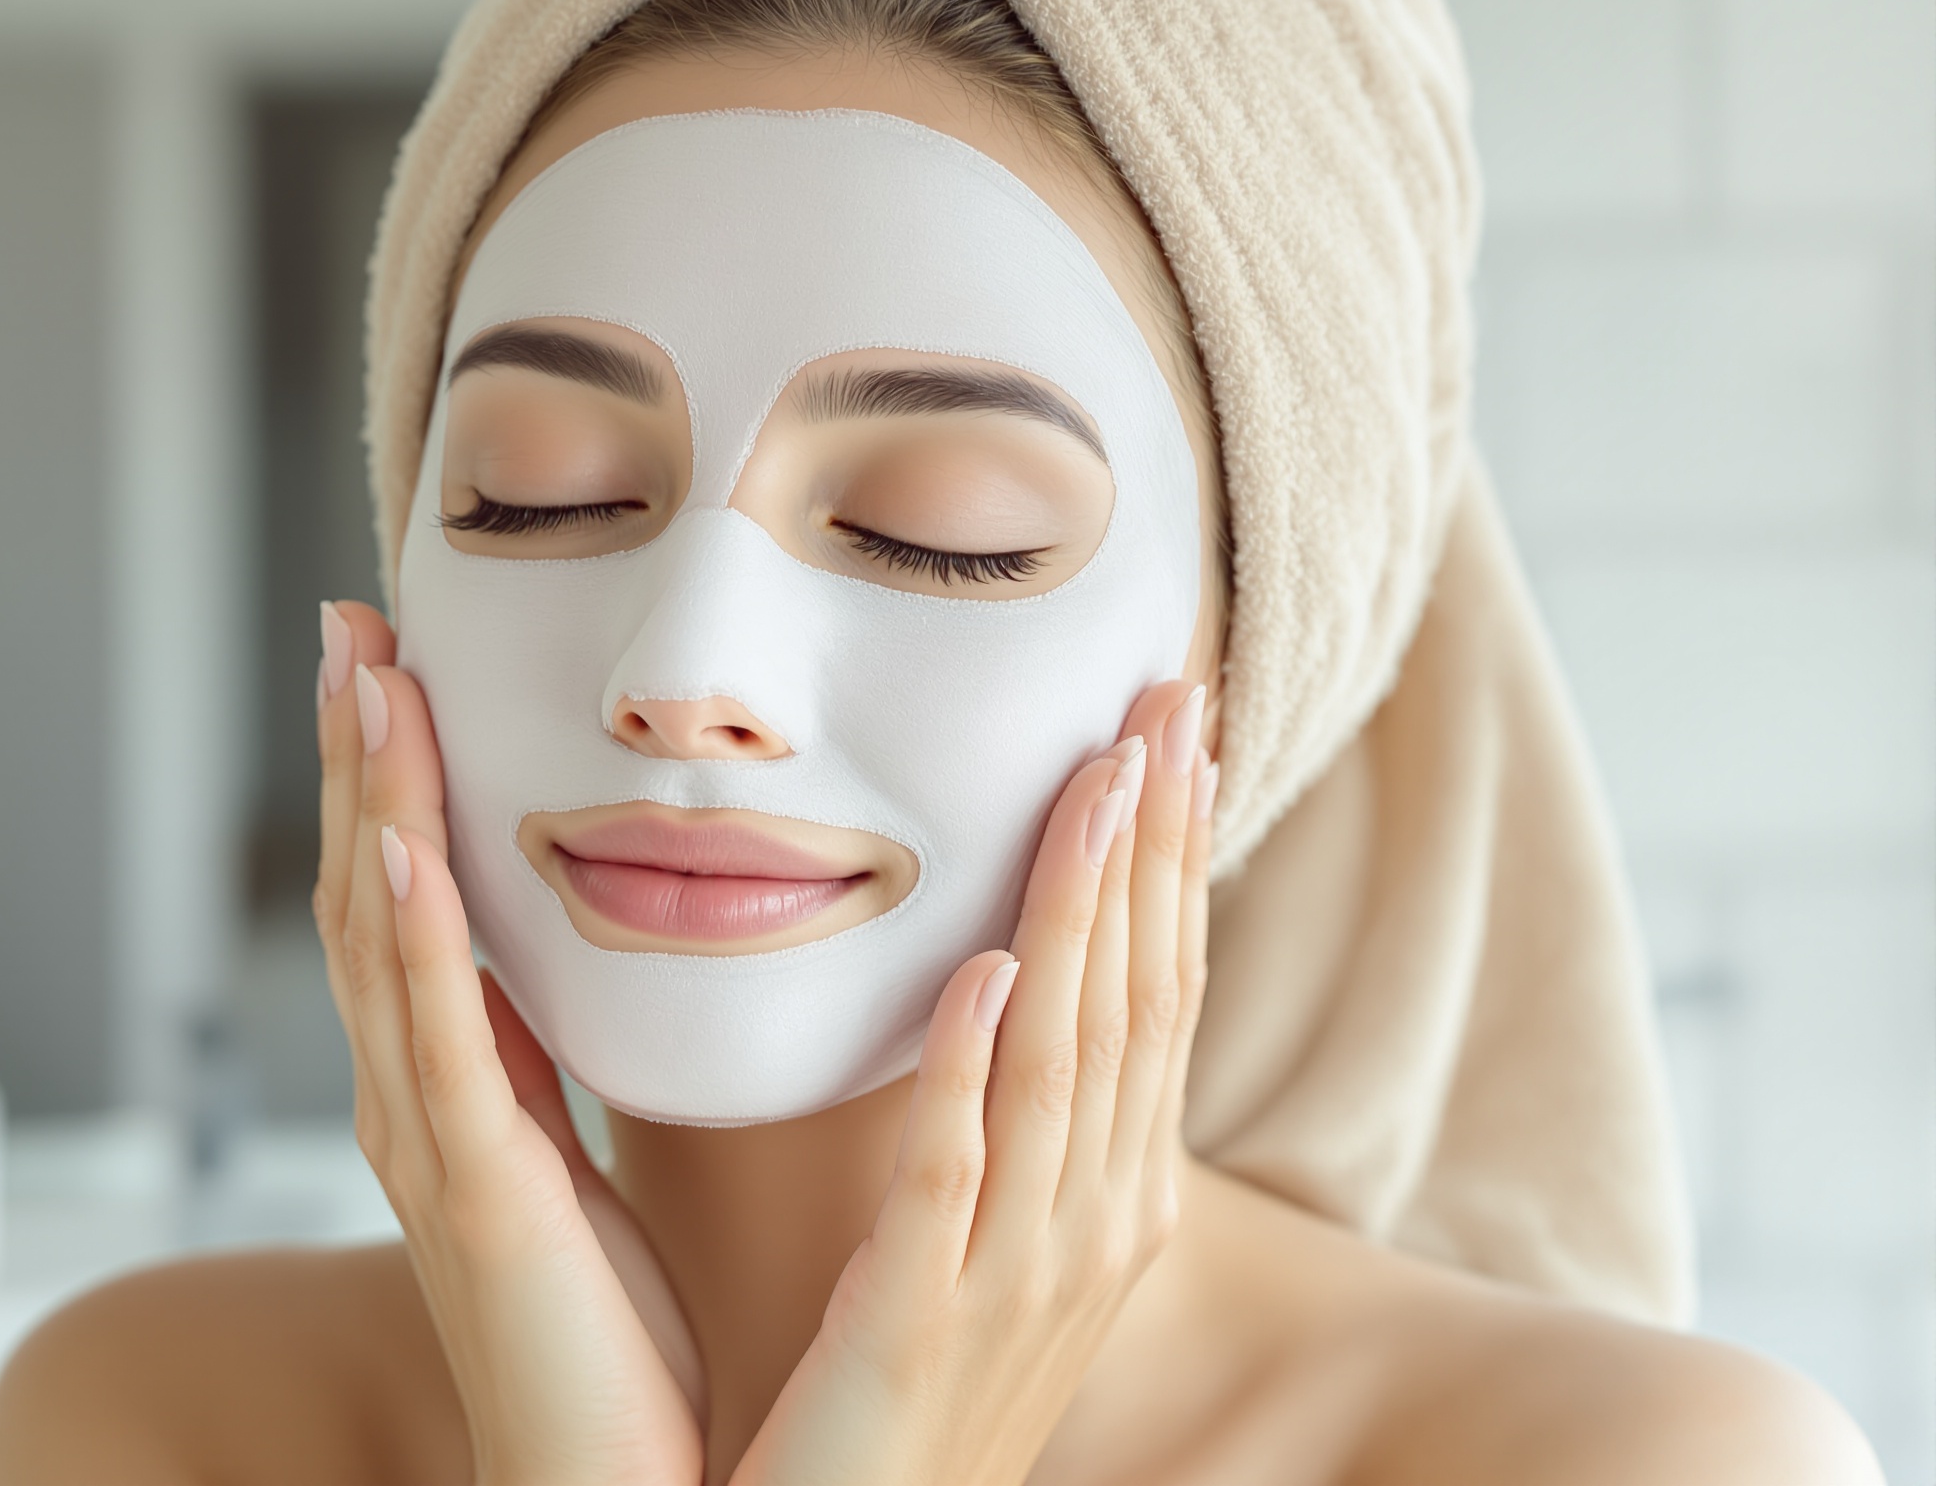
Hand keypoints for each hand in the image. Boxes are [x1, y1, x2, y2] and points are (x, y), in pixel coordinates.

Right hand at [314, 601, 704, 1485]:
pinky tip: (405, 845)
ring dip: (372, 803)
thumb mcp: (581, 1170)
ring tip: (367, 678)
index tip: (398, 663)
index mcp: (449, 1094)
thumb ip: (557, 1070)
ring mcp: (426, 1148)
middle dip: (361, 755)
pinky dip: (414, 937)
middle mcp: (411, 1105)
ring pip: (380, 943)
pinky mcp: (473, 1198)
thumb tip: (568, 970)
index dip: (393, 780)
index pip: (406, 903)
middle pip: (367, 895)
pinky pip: (432, 1045)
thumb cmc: (611, 1349)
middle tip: (357, 625)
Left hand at [731, 680, 1216, 1485]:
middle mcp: (1095, 1230)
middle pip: (1140, 1003)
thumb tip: (1012, 985)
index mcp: (1113, 1203)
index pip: (1158, 998)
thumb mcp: (994, 1243)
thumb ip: (1017, 1125)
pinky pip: (954, 1176)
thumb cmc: (914, 1392)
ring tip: (1094, 782)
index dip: (1172, 861)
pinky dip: (975, 1069)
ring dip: (1084, 916)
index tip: (1176, 731)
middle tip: (1166, 697)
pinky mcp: (920, 1322)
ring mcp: (1021, 1279)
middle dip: (1157, 846)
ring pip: (1068, 1063)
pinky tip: (982, 972)